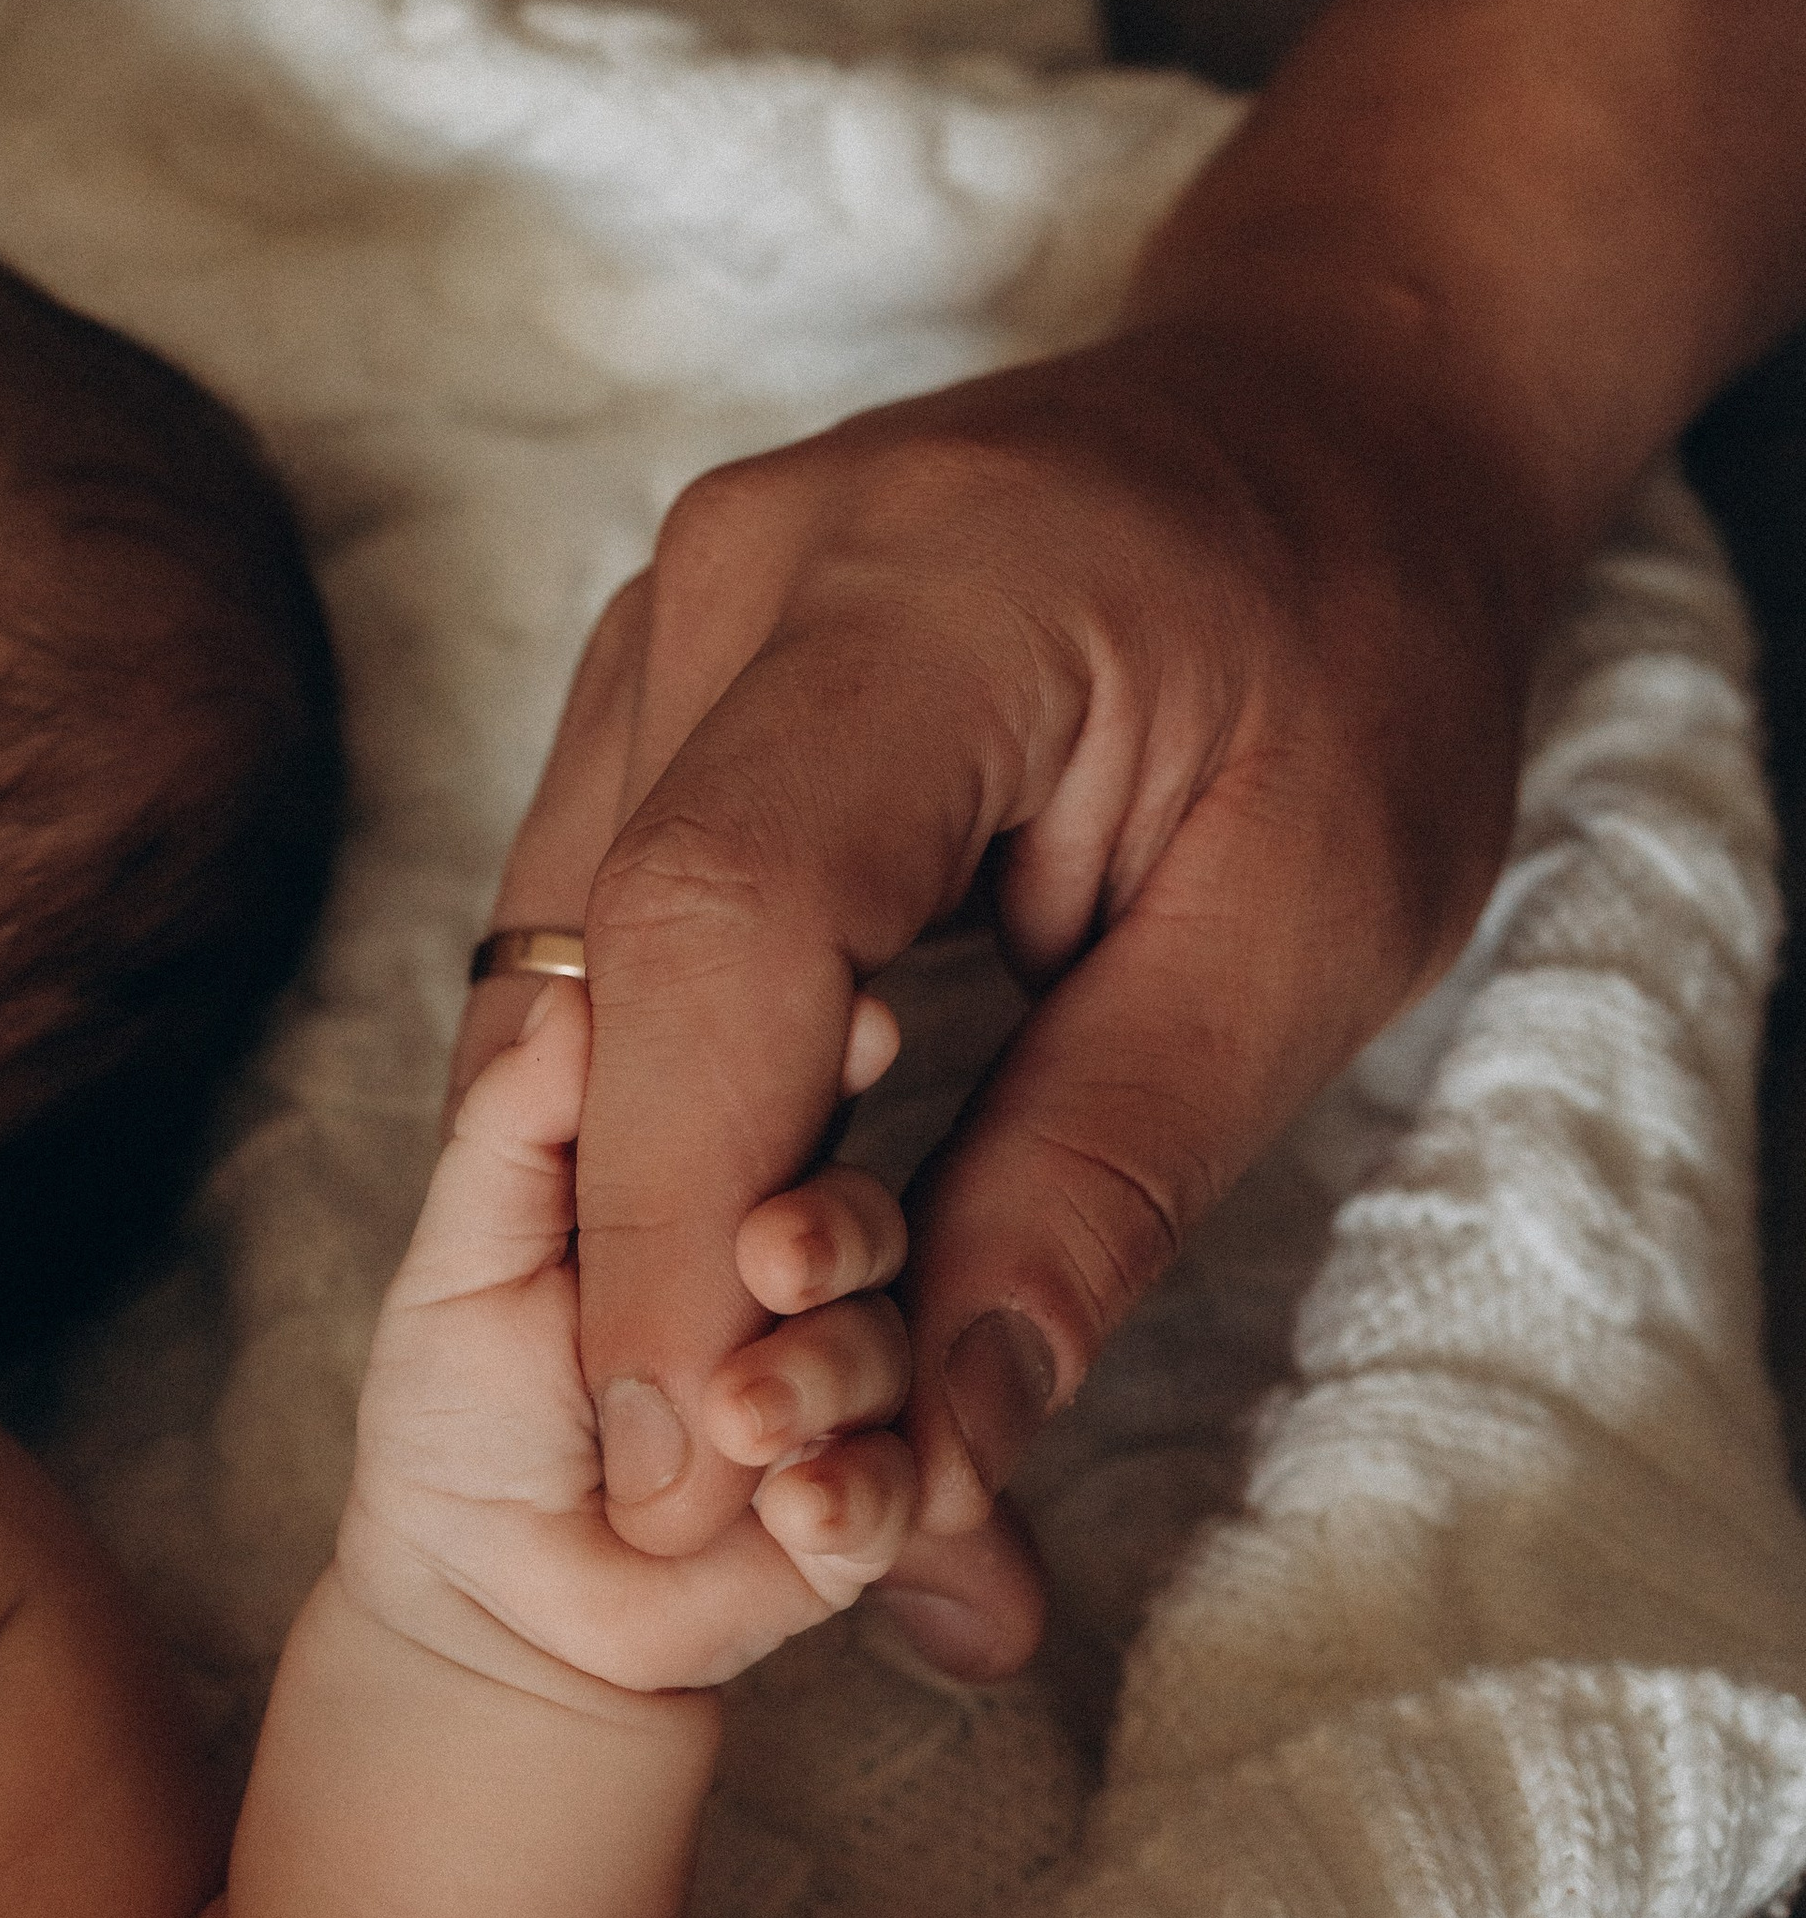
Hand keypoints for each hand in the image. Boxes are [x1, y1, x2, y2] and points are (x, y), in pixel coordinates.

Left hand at [343, 982, 916, 1695]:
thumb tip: (569, 996)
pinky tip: (798, 1504)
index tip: (862, 1030)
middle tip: (774, 1259)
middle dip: (834, 1231)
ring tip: (738, 1422)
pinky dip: (856, 1492)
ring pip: (888, 1348)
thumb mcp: (467, 1253)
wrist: (485, 1598)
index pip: (794, 1105)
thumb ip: (517, 1124)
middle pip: (862, 1219)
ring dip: (827, 1374)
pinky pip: (900, 1488)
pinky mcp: (861, 1511)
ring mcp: (837, 1393)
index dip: (833, 1062)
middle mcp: (795, 1280)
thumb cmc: (467, 1413)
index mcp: (713, 1192)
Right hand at [454, 312, 1548, 1675]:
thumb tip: (941, 1447)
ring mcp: (666, 607)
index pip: (721, 924)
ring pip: (559, 959)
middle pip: (600, 963)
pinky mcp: (656, 668)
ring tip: (732, 1395)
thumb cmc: (1359, 657)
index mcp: (923, 596)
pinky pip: (586, 914)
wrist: (1325, 422)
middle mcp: (734, 575)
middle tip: (717, 1495)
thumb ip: (1107, 1179)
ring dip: (622, 1188)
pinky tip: (718, 1231)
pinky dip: (638, 1094)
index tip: (702, 1461)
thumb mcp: (1309, 935)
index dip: (681, 1217)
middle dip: (639, 1253)